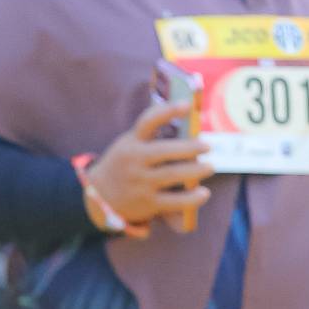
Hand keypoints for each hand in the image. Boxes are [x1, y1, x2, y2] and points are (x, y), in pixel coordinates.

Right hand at [87, 99, 213, 232]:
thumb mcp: (131, 144)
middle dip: (190, 148)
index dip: (168, 111)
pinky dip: (191, 198)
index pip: (148, 121)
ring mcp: (139, 183)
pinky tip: (203, 193)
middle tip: (207, 146)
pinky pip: (174, 201)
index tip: (187, 105)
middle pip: (165, 151)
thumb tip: (191, 129)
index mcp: (132, 142)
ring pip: (173, 175)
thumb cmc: (126, 164)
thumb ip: (153, 136)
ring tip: (209, 167)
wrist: (99, 195)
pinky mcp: (147, 203)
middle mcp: (134, 161)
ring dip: (195, 171)